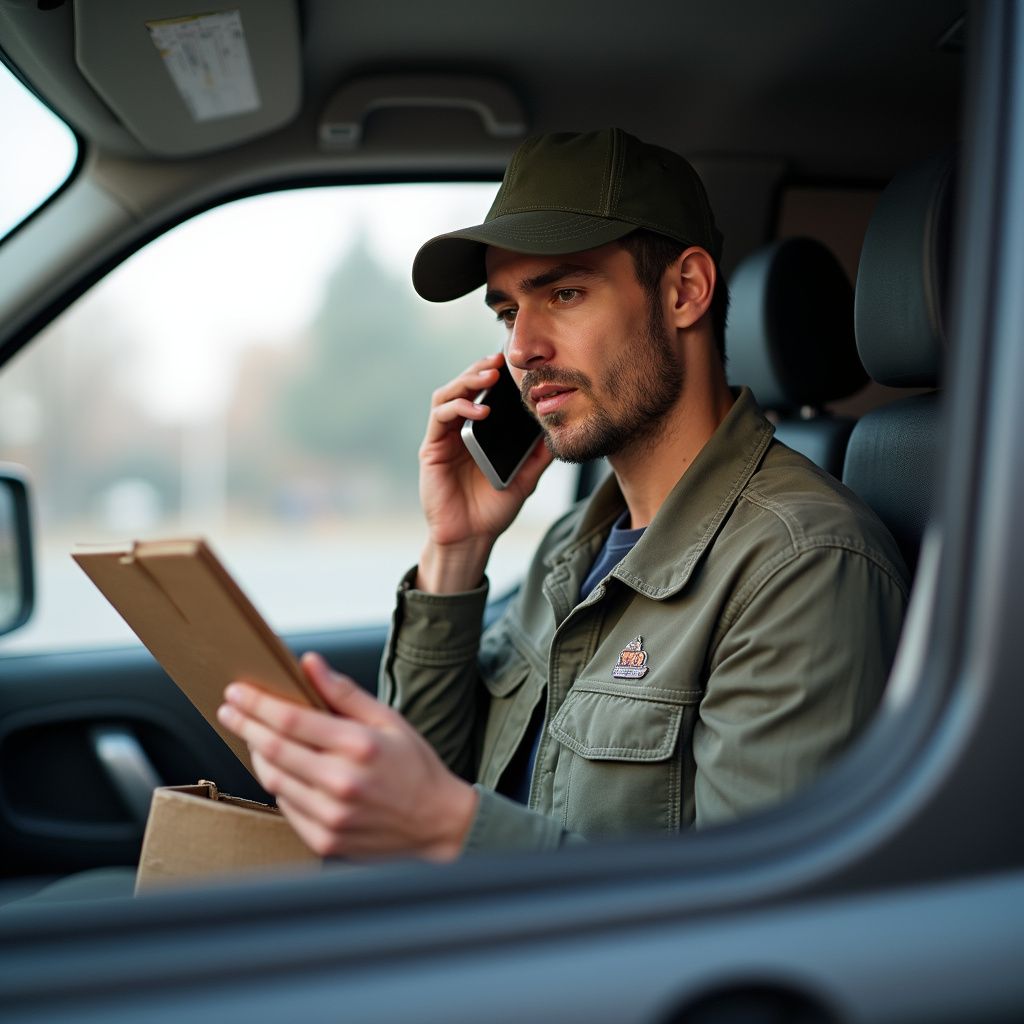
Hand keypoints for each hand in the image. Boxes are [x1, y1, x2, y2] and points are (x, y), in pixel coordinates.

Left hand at [216, 652, 478, 861]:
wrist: (437, 824)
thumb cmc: (415, 768)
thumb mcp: (389, 720)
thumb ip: (345, 693)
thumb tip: (310, 664)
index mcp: (359, 747)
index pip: (292, 720)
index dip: (258, 703)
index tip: (238, 691)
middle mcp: (342, 783)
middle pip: (273, 749)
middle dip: (245, 724)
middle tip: (230, 709)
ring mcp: (331, 816)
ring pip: (273, 779)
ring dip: (257, 753)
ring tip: (253, 735)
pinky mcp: (325, 840)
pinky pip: (285, 806)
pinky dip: (278, 783)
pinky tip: (282, 768)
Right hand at [417, 352, 552, 592]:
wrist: (472, 537)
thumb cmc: (494, 509)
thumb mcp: (526, 477)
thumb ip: (539, 454)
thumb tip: (558, 428)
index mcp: (480, 433)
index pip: (484, 393)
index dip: (495, 375)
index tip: (515, 363)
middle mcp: (459, 430)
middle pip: (463, 387)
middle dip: (480, 369)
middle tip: (500, 361)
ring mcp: (444, 438)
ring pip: (447, 395)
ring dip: (466, 381)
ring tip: (489, 376)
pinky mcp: (431, 449)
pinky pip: (440, 418)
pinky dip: (458, 407)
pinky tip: (479, 410)